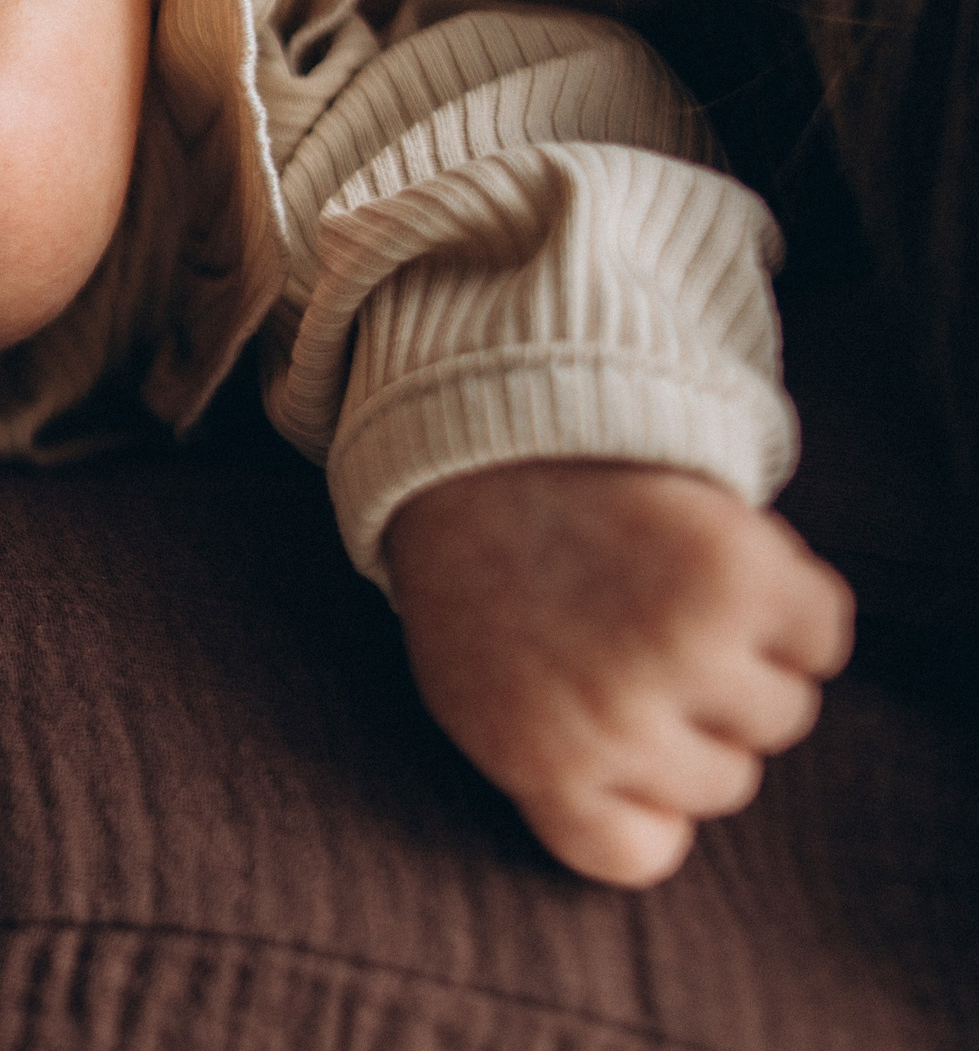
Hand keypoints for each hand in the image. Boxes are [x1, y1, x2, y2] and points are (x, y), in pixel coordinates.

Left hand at [385, 463, 852, 887]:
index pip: (639, 854)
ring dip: (750, 658)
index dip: (642, 797)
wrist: (475, 444)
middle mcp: (618, 724)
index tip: (617, 737)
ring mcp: (684, 652)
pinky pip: (823, 636)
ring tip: (671, 595)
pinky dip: (791, 603)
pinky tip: (719, 565)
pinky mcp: (741, 578)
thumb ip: (563, 774)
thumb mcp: (478, 696)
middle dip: (693, 717)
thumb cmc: (483, 578)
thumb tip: (668, 824)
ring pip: (783, 713)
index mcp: (542, 763)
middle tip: (634, 638)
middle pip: (727, 781)